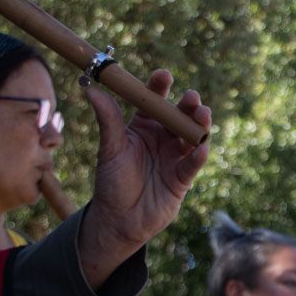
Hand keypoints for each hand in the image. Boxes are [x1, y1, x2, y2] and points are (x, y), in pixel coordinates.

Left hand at [79, 70, 209, 286]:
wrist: (118, 220)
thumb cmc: (111, 182)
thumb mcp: (110, 148)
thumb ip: (107, 120)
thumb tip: (93, 91)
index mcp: (144, 126)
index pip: (154, 101)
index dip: (160, 87)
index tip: (163, 76)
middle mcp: (162, 138)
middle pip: (179, 116)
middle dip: (188, 105)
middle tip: (191, 97)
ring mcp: (174, 157)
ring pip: (191, 136)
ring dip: (199, 125)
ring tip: (202, 116)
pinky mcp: (182, 178)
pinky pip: (192, 164)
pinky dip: (197, 156)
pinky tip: (200, 148)